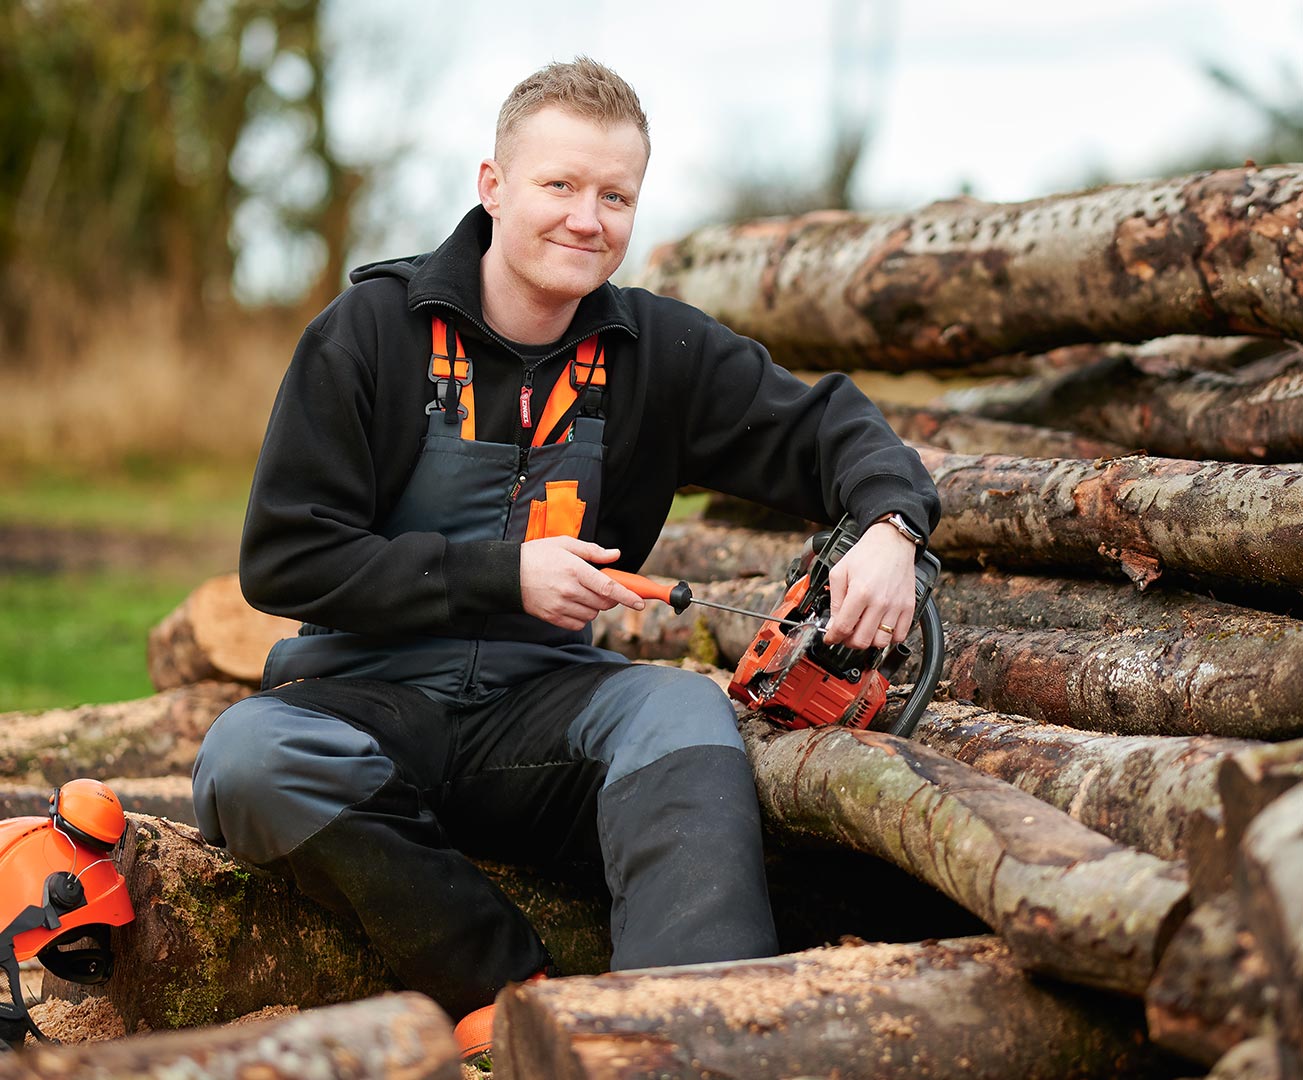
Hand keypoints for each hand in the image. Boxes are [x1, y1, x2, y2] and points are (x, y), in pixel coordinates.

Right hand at [520, 536, 646, 629]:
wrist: (507, 574)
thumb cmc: (537, 555)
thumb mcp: (564, 544)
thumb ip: (592, 551)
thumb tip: (615, 554)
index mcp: (575, 569)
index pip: (608, 587)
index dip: (627, 596)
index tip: (640, 603)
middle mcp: (569, 590)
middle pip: (603, 603)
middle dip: (610, 598)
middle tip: (602, 588)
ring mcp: (561, 606)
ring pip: (592, 615)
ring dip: (595, 607)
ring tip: (582, 593)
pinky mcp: (553, 617)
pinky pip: (578, 624)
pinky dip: (581, 616)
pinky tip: (573, 604)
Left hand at [822, 523, 917, 649]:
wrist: (892, 542)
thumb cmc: (867, 554)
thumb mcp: (840, 572)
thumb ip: (834, 599)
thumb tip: (832, 623)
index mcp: (860, 592)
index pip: (843, 627)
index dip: (833, 637)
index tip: (830, 638)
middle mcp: (880, 602)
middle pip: (862, 640)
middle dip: (848, 642)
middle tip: (845, 634)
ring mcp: (896, 607)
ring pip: (880, 642)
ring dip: (868, 641)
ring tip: (862, 631)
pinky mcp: (908, 608)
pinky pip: (900, 636)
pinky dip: (889, 638)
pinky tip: (880, 628)